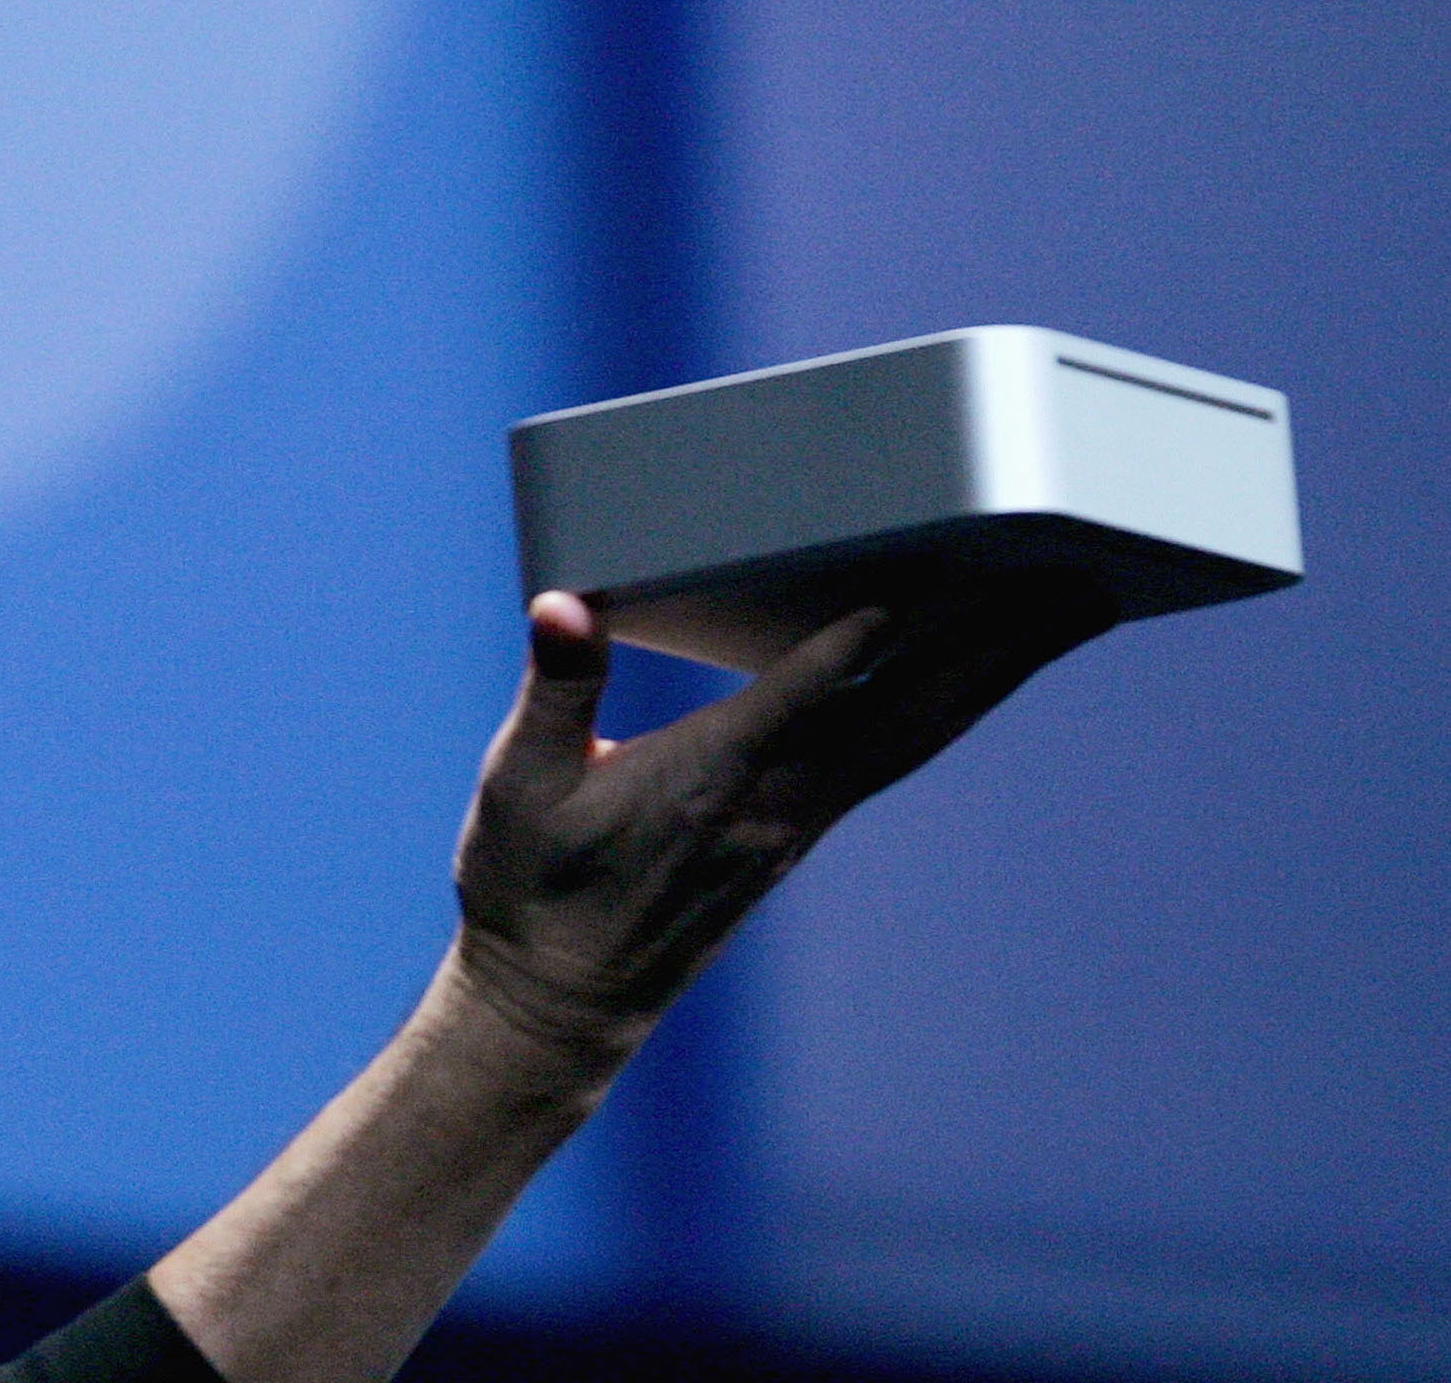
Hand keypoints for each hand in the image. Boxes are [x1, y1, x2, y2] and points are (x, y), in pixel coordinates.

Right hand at [451, 578, 1115, 1053]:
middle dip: (989, 648)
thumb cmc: (529, 888)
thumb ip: (556, 689)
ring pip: (916, 736)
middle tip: (1073, 584)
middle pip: (902, 717)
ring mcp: (794, 825)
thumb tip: (564, 605)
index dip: (847, 650)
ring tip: (1069, 610)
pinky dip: (949, 706)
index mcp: (701, 784)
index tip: (912, 590)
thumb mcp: (516, 784)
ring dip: (996, 672)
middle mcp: (769, 806)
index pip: (793, 704)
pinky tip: (979, 674)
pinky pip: (894, 756)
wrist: (558, 1007)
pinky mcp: (797, 834)